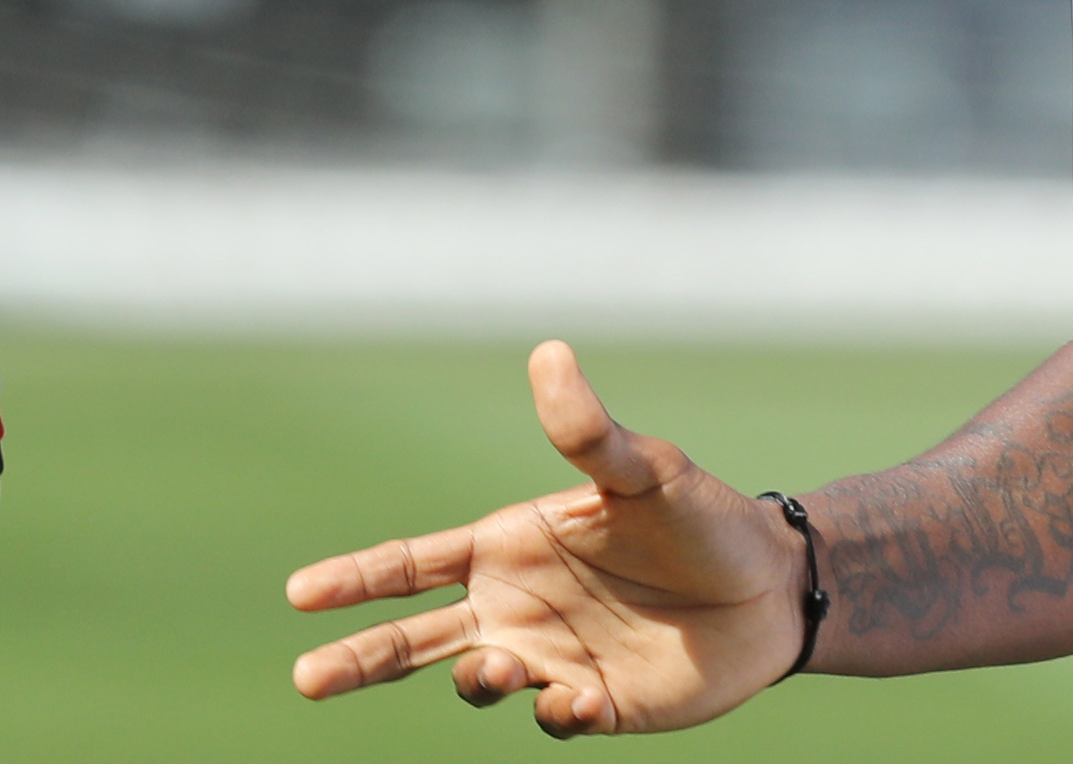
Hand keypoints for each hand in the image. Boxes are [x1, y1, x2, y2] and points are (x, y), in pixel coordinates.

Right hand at [288, 341, 804, 735]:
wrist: (772, 587)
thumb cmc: (705, 519)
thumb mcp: (648, 471)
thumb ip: (590, 431)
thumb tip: (549, 353)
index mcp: (512, 546)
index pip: (413, 564)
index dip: (355, 578)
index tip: (299, 592)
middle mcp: (517, 607)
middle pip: (412, 639)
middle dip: (358, 659)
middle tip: (306, 677)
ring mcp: (550, 658)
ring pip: (478, 683)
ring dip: (479, 681)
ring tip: (503, 669)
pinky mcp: (593, 704)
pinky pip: (553, 719)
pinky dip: (557, 713)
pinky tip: (584, 696)